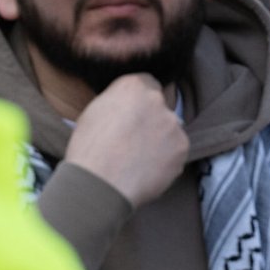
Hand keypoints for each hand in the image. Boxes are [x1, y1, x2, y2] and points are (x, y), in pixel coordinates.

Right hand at [65, 74, 188, 208]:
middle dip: (150, 122)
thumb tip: (128, 106)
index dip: (139, 103)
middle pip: (159, 108)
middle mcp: (157, 100)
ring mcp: (173, 123)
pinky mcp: (182, 146)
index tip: (132, 116)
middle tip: (132, 142)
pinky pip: (175, 151)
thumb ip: (118, 102)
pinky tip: (146, 170)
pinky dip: (165, 160)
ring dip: (159, 141)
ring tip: (136, 161)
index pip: (147, 84)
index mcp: (133, 86)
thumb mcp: (94, 112)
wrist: (98, 184)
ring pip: (169, 130)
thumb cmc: (87, 151)